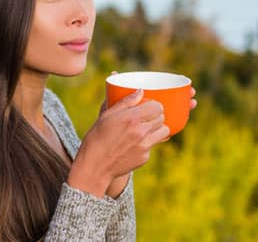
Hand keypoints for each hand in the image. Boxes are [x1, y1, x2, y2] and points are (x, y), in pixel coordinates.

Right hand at [102, 71, 197, 196]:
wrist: (94, 166)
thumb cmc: (96, 138)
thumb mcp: (107, 116)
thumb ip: (126, 102)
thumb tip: (140, 91)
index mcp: (132, 118)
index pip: (157, 107)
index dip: (154, 105)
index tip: (149, 106)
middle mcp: (141, 132)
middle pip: (162, 118)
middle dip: (156, 116)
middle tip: (147, 117)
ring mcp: (144, 146)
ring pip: (164, 132)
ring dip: (157, 129)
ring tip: (146, 129)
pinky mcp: (144, 158)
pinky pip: (153, 146)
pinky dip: (147, 143)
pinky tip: (134, 144)